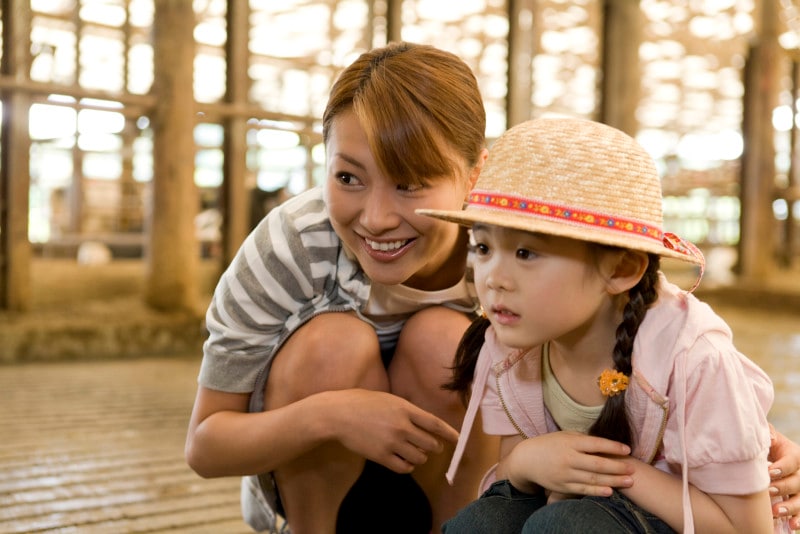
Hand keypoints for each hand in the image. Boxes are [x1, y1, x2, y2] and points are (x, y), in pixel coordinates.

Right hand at [328, 389, 458, 473]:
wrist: (338, 414)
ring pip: (420, 457)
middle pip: (431, 444)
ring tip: (415, 452)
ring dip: (421, 456)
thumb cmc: (362, 402)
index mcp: (405, 409)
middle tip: (431, 446)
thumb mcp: (389, 399)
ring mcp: (392, 443)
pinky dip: (408, 466)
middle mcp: (402, 427)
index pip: (435, 424)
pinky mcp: (381, 456)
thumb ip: (407, 410)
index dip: (450, 433)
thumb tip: (424, 423)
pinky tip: (405, 460)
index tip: (458, 439)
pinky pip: (404, 467)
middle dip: (434, 446)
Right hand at [503, 431, 633, 495]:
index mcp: (569, 442)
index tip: (627, 449)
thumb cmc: (549, 444)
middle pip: (597, 464)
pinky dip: (597, 492)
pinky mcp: (563, 486)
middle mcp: (568, 458)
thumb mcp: (564, 436)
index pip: (595, 444)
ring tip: (629, 481)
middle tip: (633, 468)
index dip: (612, 446)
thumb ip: (584, 440)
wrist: (527, 459)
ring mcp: (565, 474)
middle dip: (617, 467)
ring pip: (593, 479)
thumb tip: (606, 444)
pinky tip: (610, 492)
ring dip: (613, 480)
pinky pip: (583, 490)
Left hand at [768, 426, 799, 529]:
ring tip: (777, 511)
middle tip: (770, 490)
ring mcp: (799, 488)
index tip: (769, 472)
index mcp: (794, 454)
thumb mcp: (767, 437)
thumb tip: (769, 437)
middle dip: (784, 486)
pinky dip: (797, 519)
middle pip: (797, 481)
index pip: (793, 461)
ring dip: (791, 506)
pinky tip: (791, 526)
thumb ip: (768, 434)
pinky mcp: (796, 500)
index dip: (783, 467)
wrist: (765, 456)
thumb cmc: (765, 446)